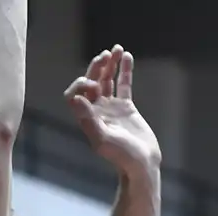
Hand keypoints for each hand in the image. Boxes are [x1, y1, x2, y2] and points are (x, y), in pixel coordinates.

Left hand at [65, 46, 161, 175]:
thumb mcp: (103, 140)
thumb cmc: (122, 157)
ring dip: (110, 64)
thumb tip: (75, 99)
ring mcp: (111, 107)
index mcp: (87, 117)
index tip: (94, 84)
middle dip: (96, 67)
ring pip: (107, 80)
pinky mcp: (126, 107)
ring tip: (117, 49)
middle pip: (91, 82)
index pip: (75, 93)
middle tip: (105, 55)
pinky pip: (123, 84)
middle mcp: (96, 110)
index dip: (81, 84)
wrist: (142, 164)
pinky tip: (127, 57)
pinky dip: (124, 71)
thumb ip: (88, 120)